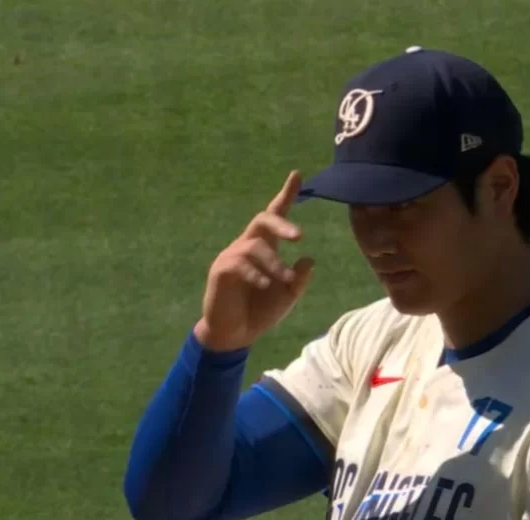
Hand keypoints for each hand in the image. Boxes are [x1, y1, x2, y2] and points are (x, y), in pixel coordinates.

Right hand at [194, 171, 314, 351]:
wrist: (234, 335)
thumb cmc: (260, 311)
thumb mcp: (287, 296)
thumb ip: (298, 279)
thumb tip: (309, 259)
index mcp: (264, 247)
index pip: (274, 215)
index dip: (286, 195)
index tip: (297, 174)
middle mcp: (247, 246)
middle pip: (262, 219)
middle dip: (281, 223)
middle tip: (299, 237)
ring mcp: (232, 257)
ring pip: (255, 246)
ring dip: (274, 263)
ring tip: (285, 280)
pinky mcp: (221, 271)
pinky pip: (240, 264)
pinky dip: (256, 273)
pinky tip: (264, 285)